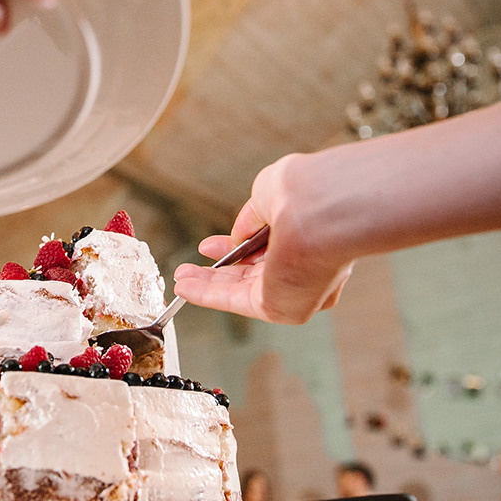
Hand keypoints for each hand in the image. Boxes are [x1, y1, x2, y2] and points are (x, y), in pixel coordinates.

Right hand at [172, 153, 355, 324]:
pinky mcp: (279, 307)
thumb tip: (238, 237)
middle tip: (193, 266)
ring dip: (207, 285)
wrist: (320, 210)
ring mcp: (293, 291)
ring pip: (241, 290)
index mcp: (311, 238)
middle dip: (221, 270)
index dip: (238, 246)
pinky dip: (207, 295)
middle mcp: (307, 268)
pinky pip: (235, 301)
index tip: (211, 245)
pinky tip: (185, 288)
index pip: (269, 247)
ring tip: (180, 278)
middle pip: (254, 273)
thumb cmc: (305, 193)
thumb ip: (252, 217)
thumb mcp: (270, 193)